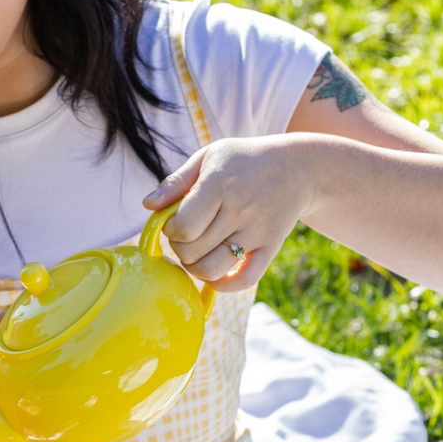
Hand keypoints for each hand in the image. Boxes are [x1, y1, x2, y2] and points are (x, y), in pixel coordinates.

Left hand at [143, 135, 316, 291]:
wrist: (295, 167)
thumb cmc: (242, 161)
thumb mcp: (207, 157)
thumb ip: (176, 182)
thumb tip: (147, 205)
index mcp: (219, 185)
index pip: (184, 227)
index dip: (169, 230)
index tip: (173, 222)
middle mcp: (240, 211)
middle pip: (193, 251)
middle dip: (178, 247)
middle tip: (184, 234)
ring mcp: (257, 232)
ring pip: (212, 269)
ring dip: (194, 267)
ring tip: (195, 251)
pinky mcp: (270, 247)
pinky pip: (245, 279)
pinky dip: (223, 284)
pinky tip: (213, 273)